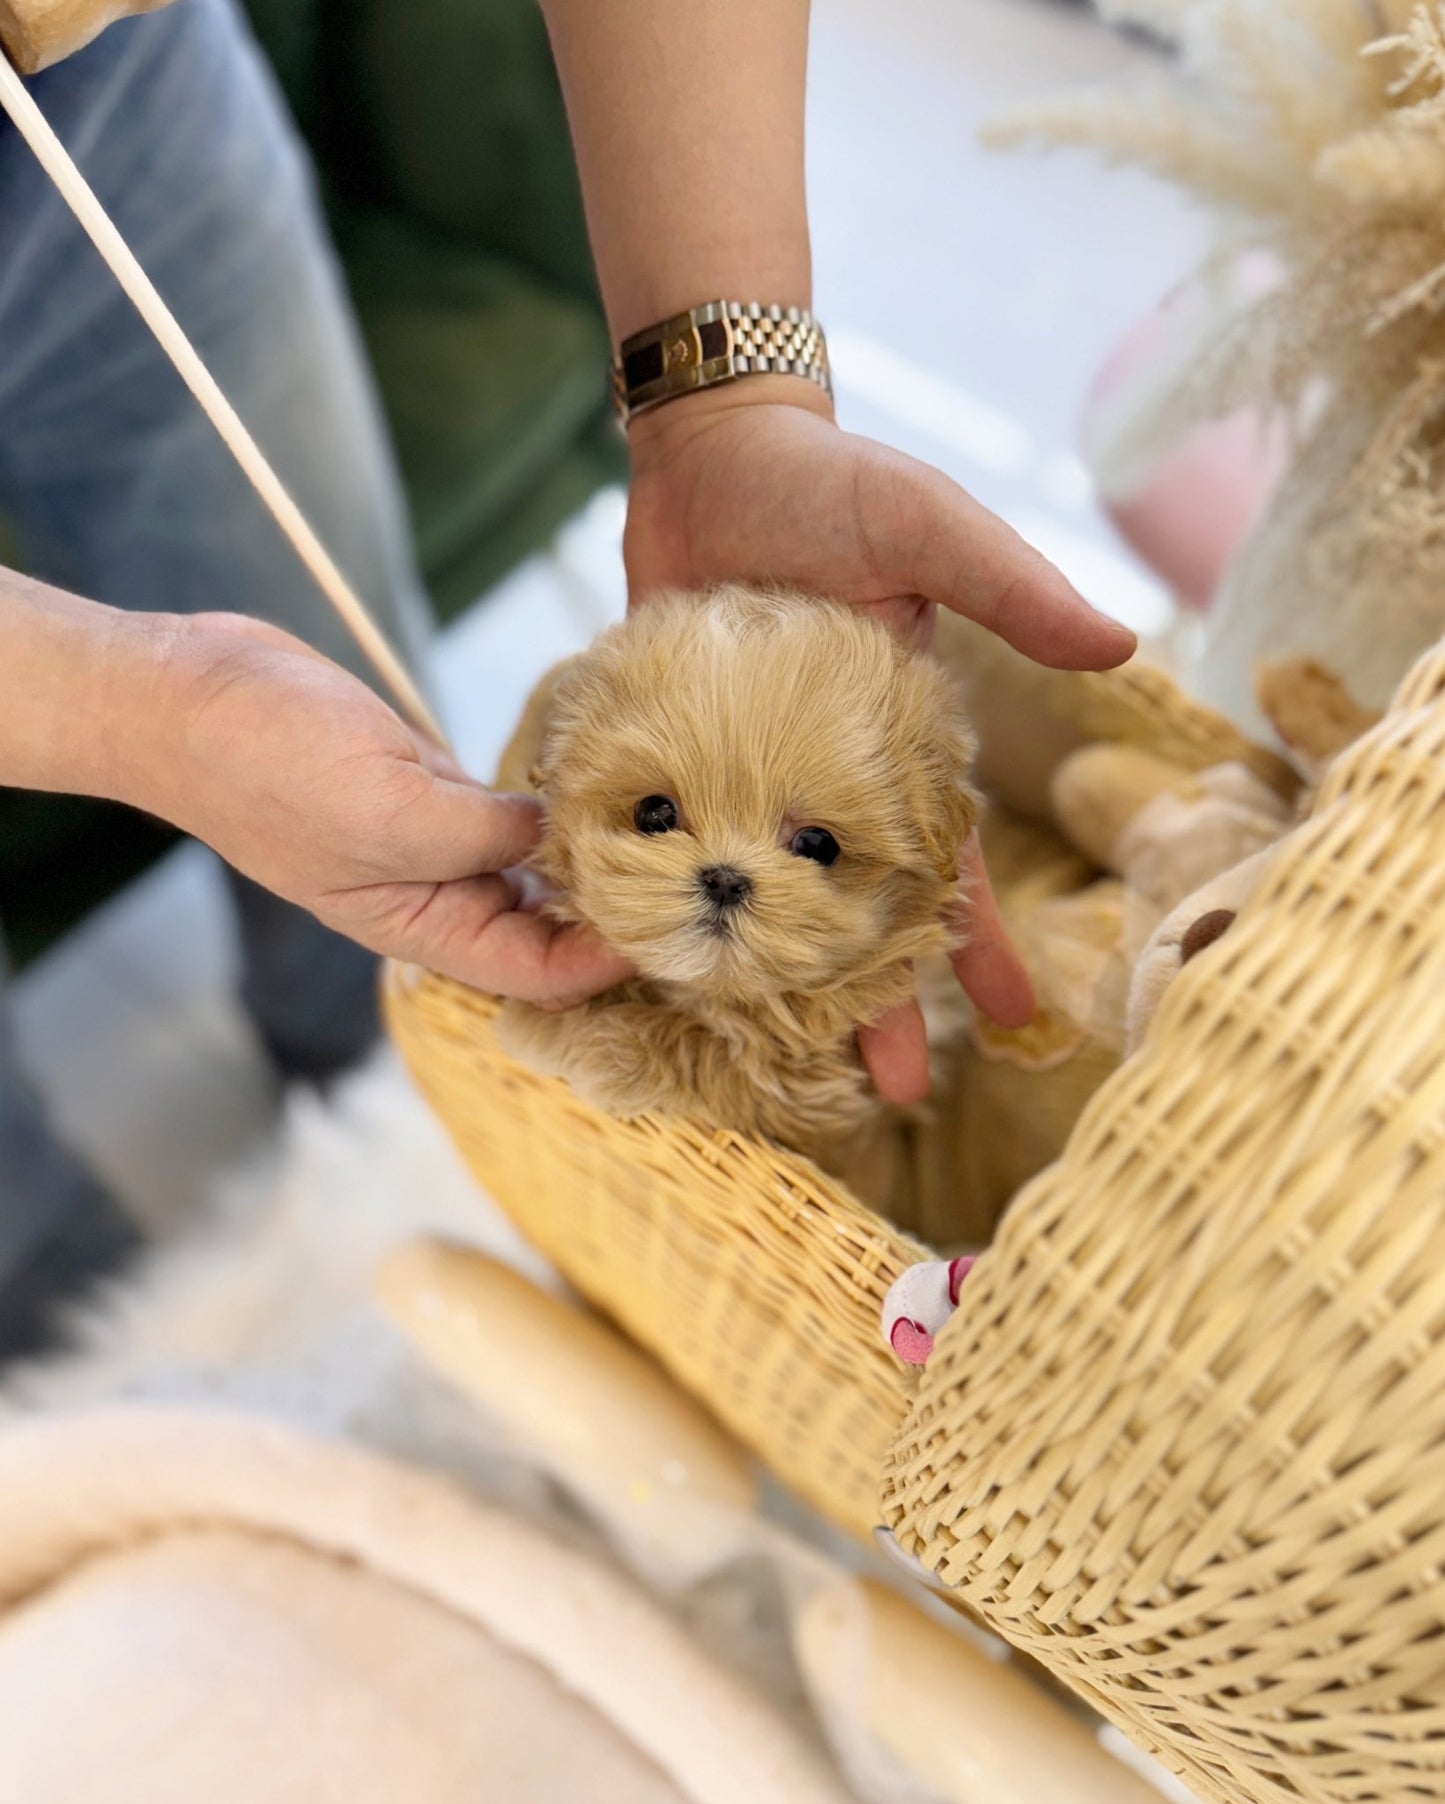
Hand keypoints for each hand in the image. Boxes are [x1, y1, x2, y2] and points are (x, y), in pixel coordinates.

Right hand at [143, 614, 631, 1003]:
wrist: (187, 694)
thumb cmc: (267, 766)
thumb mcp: (391, 810)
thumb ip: (485, 835)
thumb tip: (564, 835)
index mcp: (419, 924)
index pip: (533, 971)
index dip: (604, 961)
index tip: (672, 928)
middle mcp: (433, 891)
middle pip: (544, 925)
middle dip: (609, 911)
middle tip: (692, 876)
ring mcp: (431, 836)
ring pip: (532, 862)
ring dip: (588, 850)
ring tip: (664, 828)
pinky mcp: (427, 781)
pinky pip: (509, 805)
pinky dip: (553, 796)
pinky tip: (602, 776)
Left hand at [624, 384, 1136, 1101]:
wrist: (710, 455)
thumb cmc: (828, 484)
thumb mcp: (928, 528)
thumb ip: (1012, 588)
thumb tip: (1121, 641)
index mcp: (900, 747)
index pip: (948, 862)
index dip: (975, 939)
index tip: (1010, 1020)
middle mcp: (826, 779)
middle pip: (857, 909)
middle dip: (881, 994)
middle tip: (891, 1088)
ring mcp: (748, 777)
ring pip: (768, 900)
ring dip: (778, 978)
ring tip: (779, 1061)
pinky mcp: (676, 763)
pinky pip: (682, 850)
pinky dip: (680, 906)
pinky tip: (668, 970)